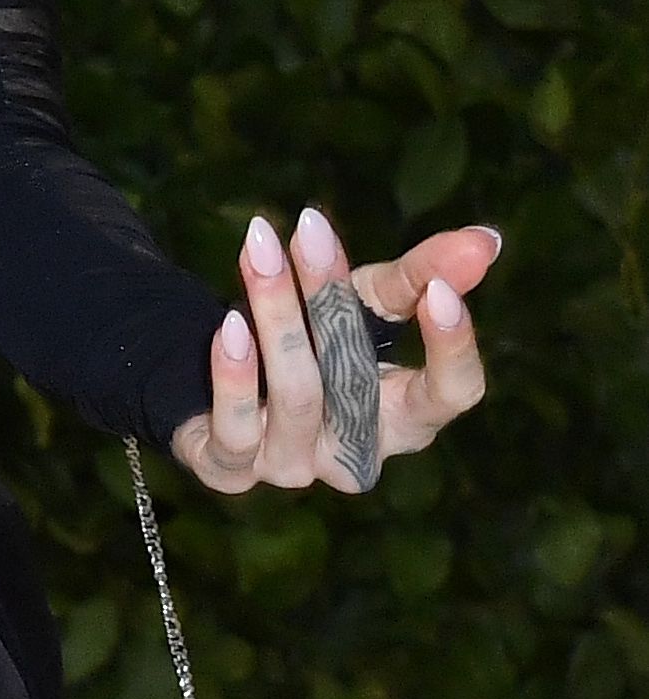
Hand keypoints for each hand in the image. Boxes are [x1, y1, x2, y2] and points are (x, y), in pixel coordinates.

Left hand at [173, 207, 493, 492]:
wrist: (211, 379)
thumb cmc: (316, 342)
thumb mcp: (364, 304)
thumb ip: (420, 275)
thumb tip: (487, 239)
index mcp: (406, 417)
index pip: (453, 395)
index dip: (452, 348)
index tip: (440, 288)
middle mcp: (358, 453)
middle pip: (358, 378)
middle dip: (331, 295)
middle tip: (308, 229)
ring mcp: (296, 466)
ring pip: (298, 396)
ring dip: (276, 315)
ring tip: (259, 252)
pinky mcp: (233, 469)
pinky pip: (237, 431)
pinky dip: (234, 376)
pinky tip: (229, 325)